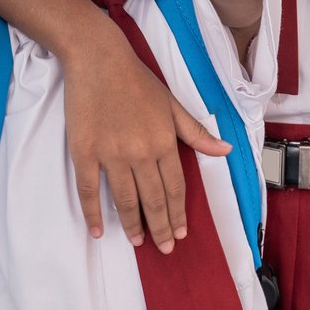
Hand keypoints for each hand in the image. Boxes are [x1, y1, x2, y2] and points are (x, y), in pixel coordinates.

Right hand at [66, 50, 231, 251]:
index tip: (180, 233)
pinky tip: (98, 231)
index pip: (175, 187)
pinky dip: (93, 213)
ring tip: (138, 242)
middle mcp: (140, 152)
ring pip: (125, 199)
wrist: (98, 60)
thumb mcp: (173, 104)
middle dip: (160, 228)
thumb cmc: (137, 80)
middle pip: (152, 199)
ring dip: (132, 225)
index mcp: (164, 141)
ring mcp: (111, 154)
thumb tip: (225, 150)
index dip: (178, 213)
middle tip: (164, 249)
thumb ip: (196, 132)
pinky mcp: (85, 152)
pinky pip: (90, 190)